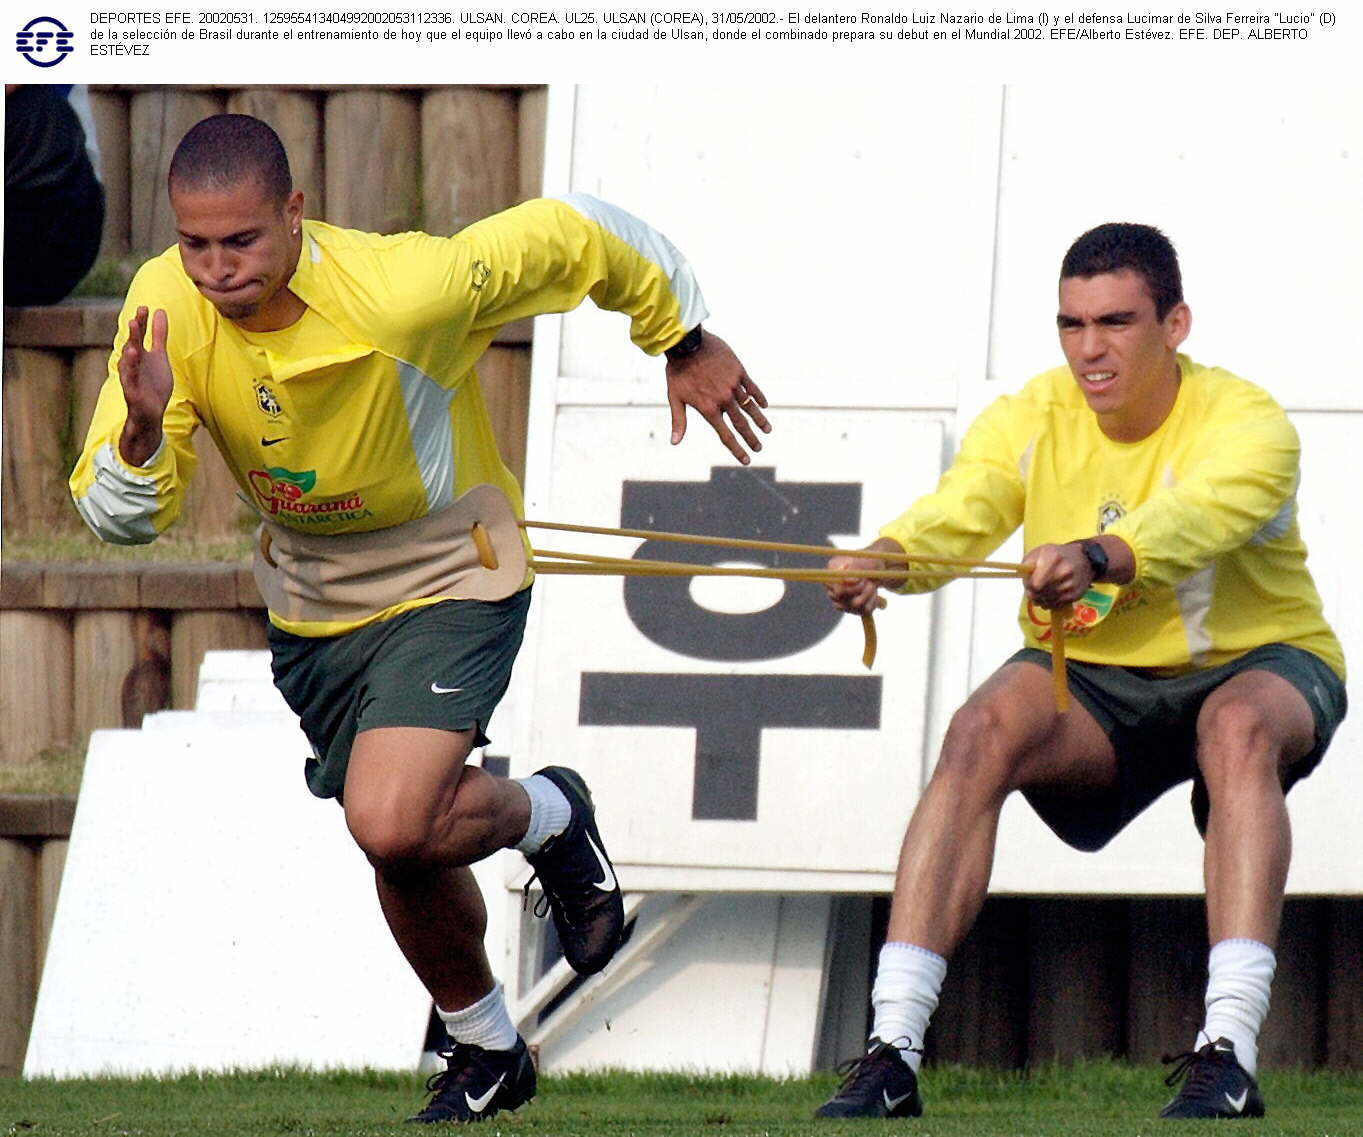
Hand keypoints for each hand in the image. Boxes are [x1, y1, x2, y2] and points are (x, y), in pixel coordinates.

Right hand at [117, 306, 172, 466]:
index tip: (145, 308)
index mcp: (139, 354)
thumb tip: (159, 311)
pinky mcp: (132, 392)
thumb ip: (159, 335)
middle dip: (134, 332)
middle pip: (132, 344)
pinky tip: (133, 357)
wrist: (150, 413)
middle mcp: (132, 364)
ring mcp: (131, 378)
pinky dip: (130, 369)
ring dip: (130, 348)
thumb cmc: (153, 383)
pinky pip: (129, 380)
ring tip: (132, 336)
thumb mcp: (160, 356)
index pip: (139, 335)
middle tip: (136, 317)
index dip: (141, 322)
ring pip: (128, 362)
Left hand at [665, 330, 770, 464]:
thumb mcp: (674, 397)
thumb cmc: (677, 371)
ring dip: (760, 420)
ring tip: (767, 430)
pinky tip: (764, 404)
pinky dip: (758, 397)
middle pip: (741, 425)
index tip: (746, 460)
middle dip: (751, 439)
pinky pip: (752, 387)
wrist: (686, 343)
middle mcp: (723, 400)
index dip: (737, 450)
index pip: (726, 435)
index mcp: (708, 409)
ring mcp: (732, 385)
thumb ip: (679, 421)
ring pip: (750, 407)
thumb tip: (675, 442)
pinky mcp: (738, 371)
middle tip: (759, 448)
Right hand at [824, 538, 907, 614]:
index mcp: (832, 572)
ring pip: (852, 606)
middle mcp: (832, 587)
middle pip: (840, 598)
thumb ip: (854, 568)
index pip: (832, 586)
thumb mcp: (864, 561)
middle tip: (869, 582)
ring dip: (867, 596)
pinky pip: (862, 611)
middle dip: (859, 590)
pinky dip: (871, 603)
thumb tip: (846, 580)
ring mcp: (840, 600)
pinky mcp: (852, 609)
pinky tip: (874, 594)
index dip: (847, 586)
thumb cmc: (869, 562)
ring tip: (872, 586)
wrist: (879, 570)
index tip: (860, 579)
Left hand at [1023, 543, 1092, 609]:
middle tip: (1032, 590)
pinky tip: (1049, 596)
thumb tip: (1024, 578)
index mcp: (1053, 557)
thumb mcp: (1040, 551)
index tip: (1028, 583)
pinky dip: (1050, 603)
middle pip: (1040, 592)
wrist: (1084, 559)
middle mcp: (1065, 570)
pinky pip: (1056, 605)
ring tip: (1040, 592)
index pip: (1035, 582)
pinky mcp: (1076, 594)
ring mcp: (1072, 583)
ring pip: (1047, 600)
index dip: (1028, 585)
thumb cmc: (1057, 555)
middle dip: (1033, 593)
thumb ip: (1028, 563)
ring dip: (1040, 599)